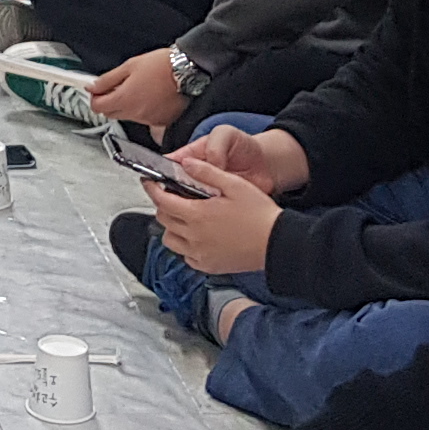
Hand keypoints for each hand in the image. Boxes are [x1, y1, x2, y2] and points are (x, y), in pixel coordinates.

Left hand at [87, 44, 187, 135]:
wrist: (189, 71)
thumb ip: (107, 79)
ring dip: (127, 105)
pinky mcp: (161, 122)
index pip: (97, 107)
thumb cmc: (163, 66)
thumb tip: (92, 87)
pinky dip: (142, 110)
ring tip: (139, 88)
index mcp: (124, 99)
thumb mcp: (129, 66)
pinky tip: (150, 96)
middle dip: (109, 102)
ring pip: (127, 116)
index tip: (98, 89)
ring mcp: (148, 120)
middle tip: (117, 87)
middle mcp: (135, 113)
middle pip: (110, 113)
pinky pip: (144, 119)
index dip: (95, 97)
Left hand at [147, 134, 289, 275]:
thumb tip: (187, 163)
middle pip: (163, 219)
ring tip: (187, 216)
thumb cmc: (260, 215)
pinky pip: (185, 255)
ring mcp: (199, 254)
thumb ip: (207, 172)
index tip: (150, 182)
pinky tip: (199, 235)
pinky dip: (185, 245)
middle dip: (164, 205)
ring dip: (172, 226)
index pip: (162, 201)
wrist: (278, 243)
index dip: (152, 189)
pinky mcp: (208, 266)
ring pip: (170, 240)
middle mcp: (194, 237)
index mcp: (198, 215)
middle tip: (173, 196)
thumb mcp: (234, 185)